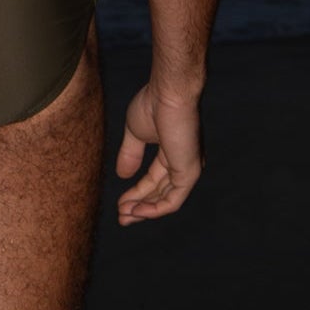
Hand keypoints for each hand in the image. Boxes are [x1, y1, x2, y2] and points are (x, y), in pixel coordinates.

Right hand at [115, 83, 203, 225]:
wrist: (167, 92)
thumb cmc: (152, 104)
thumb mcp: (135, 133)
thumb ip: (130, 155)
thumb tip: (122, 176)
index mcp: (171, 152)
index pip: (155, 180)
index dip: (137, 193)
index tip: (120, 204)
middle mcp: (182, 163)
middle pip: (160, 193)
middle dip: (139, 205)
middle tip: (121, 216)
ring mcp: (187, 169)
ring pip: (166, 200)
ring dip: (144, 210)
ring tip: (124, 216)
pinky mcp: (189, 173)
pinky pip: (173, 201)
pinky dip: (155, 209)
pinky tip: (137, 211)